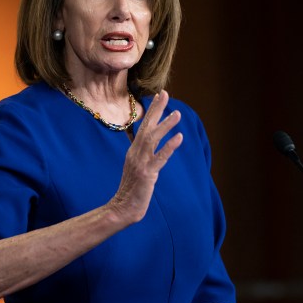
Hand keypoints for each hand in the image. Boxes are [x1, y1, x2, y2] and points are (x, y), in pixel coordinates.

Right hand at [109, 90, 182, 223]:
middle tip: (165, 94)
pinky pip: (160, 158)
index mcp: (134, 151)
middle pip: (146, 127)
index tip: (159, 95)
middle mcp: (136, 153)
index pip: (143, 126)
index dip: (152, 111)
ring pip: (153, 139)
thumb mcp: (136, 167)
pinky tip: (179, 137)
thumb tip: (149, 145)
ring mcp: (141, 163)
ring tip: (177, 114)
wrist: (123, 208)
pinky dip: (170, 147)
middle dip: (156, 110)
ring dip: (165, 125)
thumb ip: (142, 155)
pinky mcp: (147, 174)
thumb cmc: (131, 189)